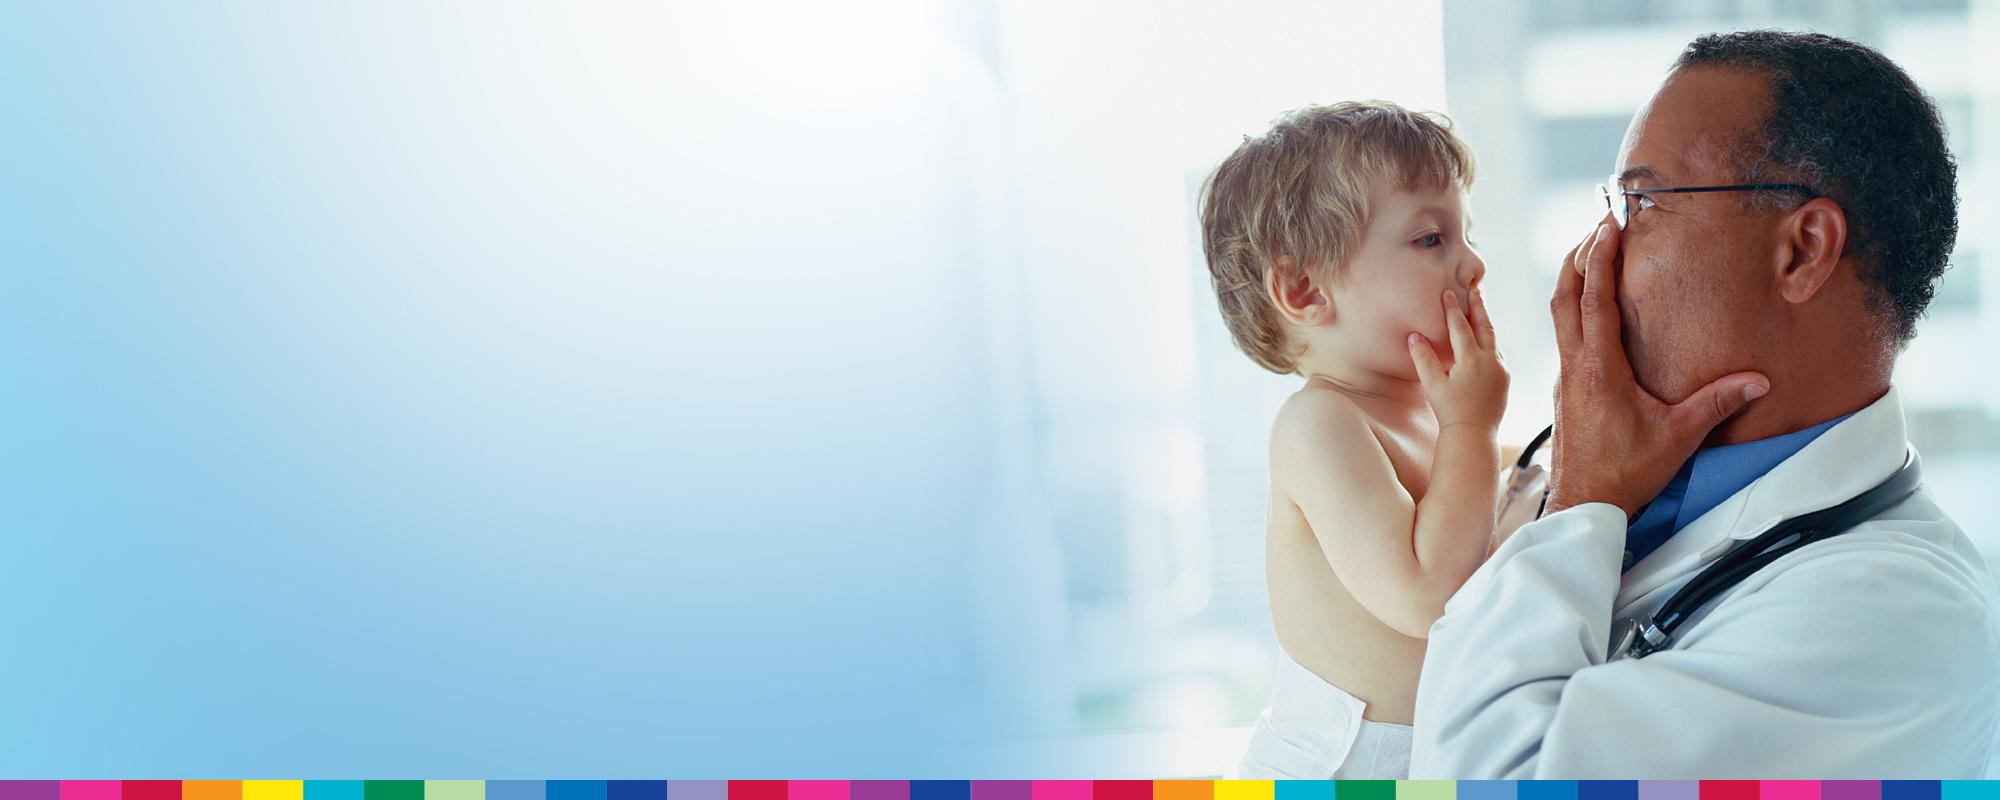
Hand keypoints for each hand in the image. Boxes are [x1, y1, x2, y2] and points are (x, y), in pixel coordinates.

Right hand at [1408, 288, 1508, 430]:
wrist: (1473, 435)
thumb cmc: (1449, 411)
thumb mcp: (1432, 384)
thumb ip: (1424, 358)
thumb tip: (1415, 335)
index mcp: (1471, 360)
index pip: (1460, 327)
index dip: (1453, 309)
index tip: (1449, 292)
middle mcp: (1490, 361)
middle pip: (1484, 326)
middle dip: (1478, 306)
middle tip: (1475, 289)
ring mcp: (1501, 370)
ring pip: (1493, 340)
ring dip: (1485, 324)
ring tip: (1480, 312)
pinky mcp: (1505, 380)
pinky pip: (1497, 355)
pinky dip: (1489, 344)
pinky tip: (1484, 343)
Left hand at [1542, 219, 1769, 517]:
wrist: (1583, 503)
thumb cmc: (1626, 473)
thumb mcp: (1678, 437)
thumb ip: (1718, 403)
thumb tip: (1759, 380)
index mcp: (1599, 368)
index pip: (1594, 299)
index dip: (1601, 257)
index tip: (1608, 224)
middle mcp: (1574, 365)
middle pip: (1565, 295)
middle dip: (1580, 254)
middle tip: (1599, 223)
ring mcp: (1565, 376)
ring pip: (1558, 314)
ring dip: (1572, 278)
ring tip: (1590, 250)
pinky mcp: (1565, 388)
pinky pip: (1563, 335)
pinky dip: (1573, 307)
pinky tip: (1590, 307)